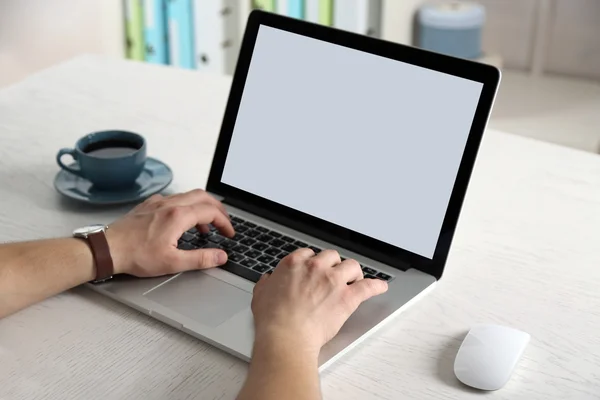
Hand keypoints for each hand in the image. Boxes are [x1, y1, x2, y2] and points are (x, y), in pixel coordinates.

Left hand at [106, 189, 233, 275]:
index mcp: (178, 216)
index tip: (229, 233)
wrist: (107, 249)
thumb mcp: (172, 263)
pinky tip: (182, 220)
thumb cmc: (135, 255)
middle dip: (218, 209)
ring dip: (202, 207)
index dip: (225, 222)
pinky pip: (174, 198)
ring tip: (206, 226)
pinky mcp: (148, 206)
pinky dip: (186, 206)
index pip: (211, 212)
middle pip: (203, 196)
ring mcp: (158, 203)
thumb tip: (220, 256)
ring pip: (188, 195)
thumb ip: (200, 259)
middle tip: (224, 223)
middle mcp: (169, 204)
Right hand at [251, 249, 387, 355]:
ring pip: (352, 266)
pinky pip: (368, 287)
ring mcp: (334, 281)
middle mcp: (316, 268)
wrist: (286, 336)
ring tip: (355, 279)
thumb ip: (266, 284)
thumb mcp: (260, 296)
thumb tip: (268, 280)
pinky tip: (380, 286)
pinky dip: (376, 286)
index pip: (309, 254)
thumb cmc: (273, 319)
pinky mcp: (348, 297)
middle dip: (334, 265)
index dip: (313, 262)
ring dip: (353, 272)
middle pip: (332, 256)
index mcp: (294, 264)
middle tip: (334, 275)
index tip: (315, 270)